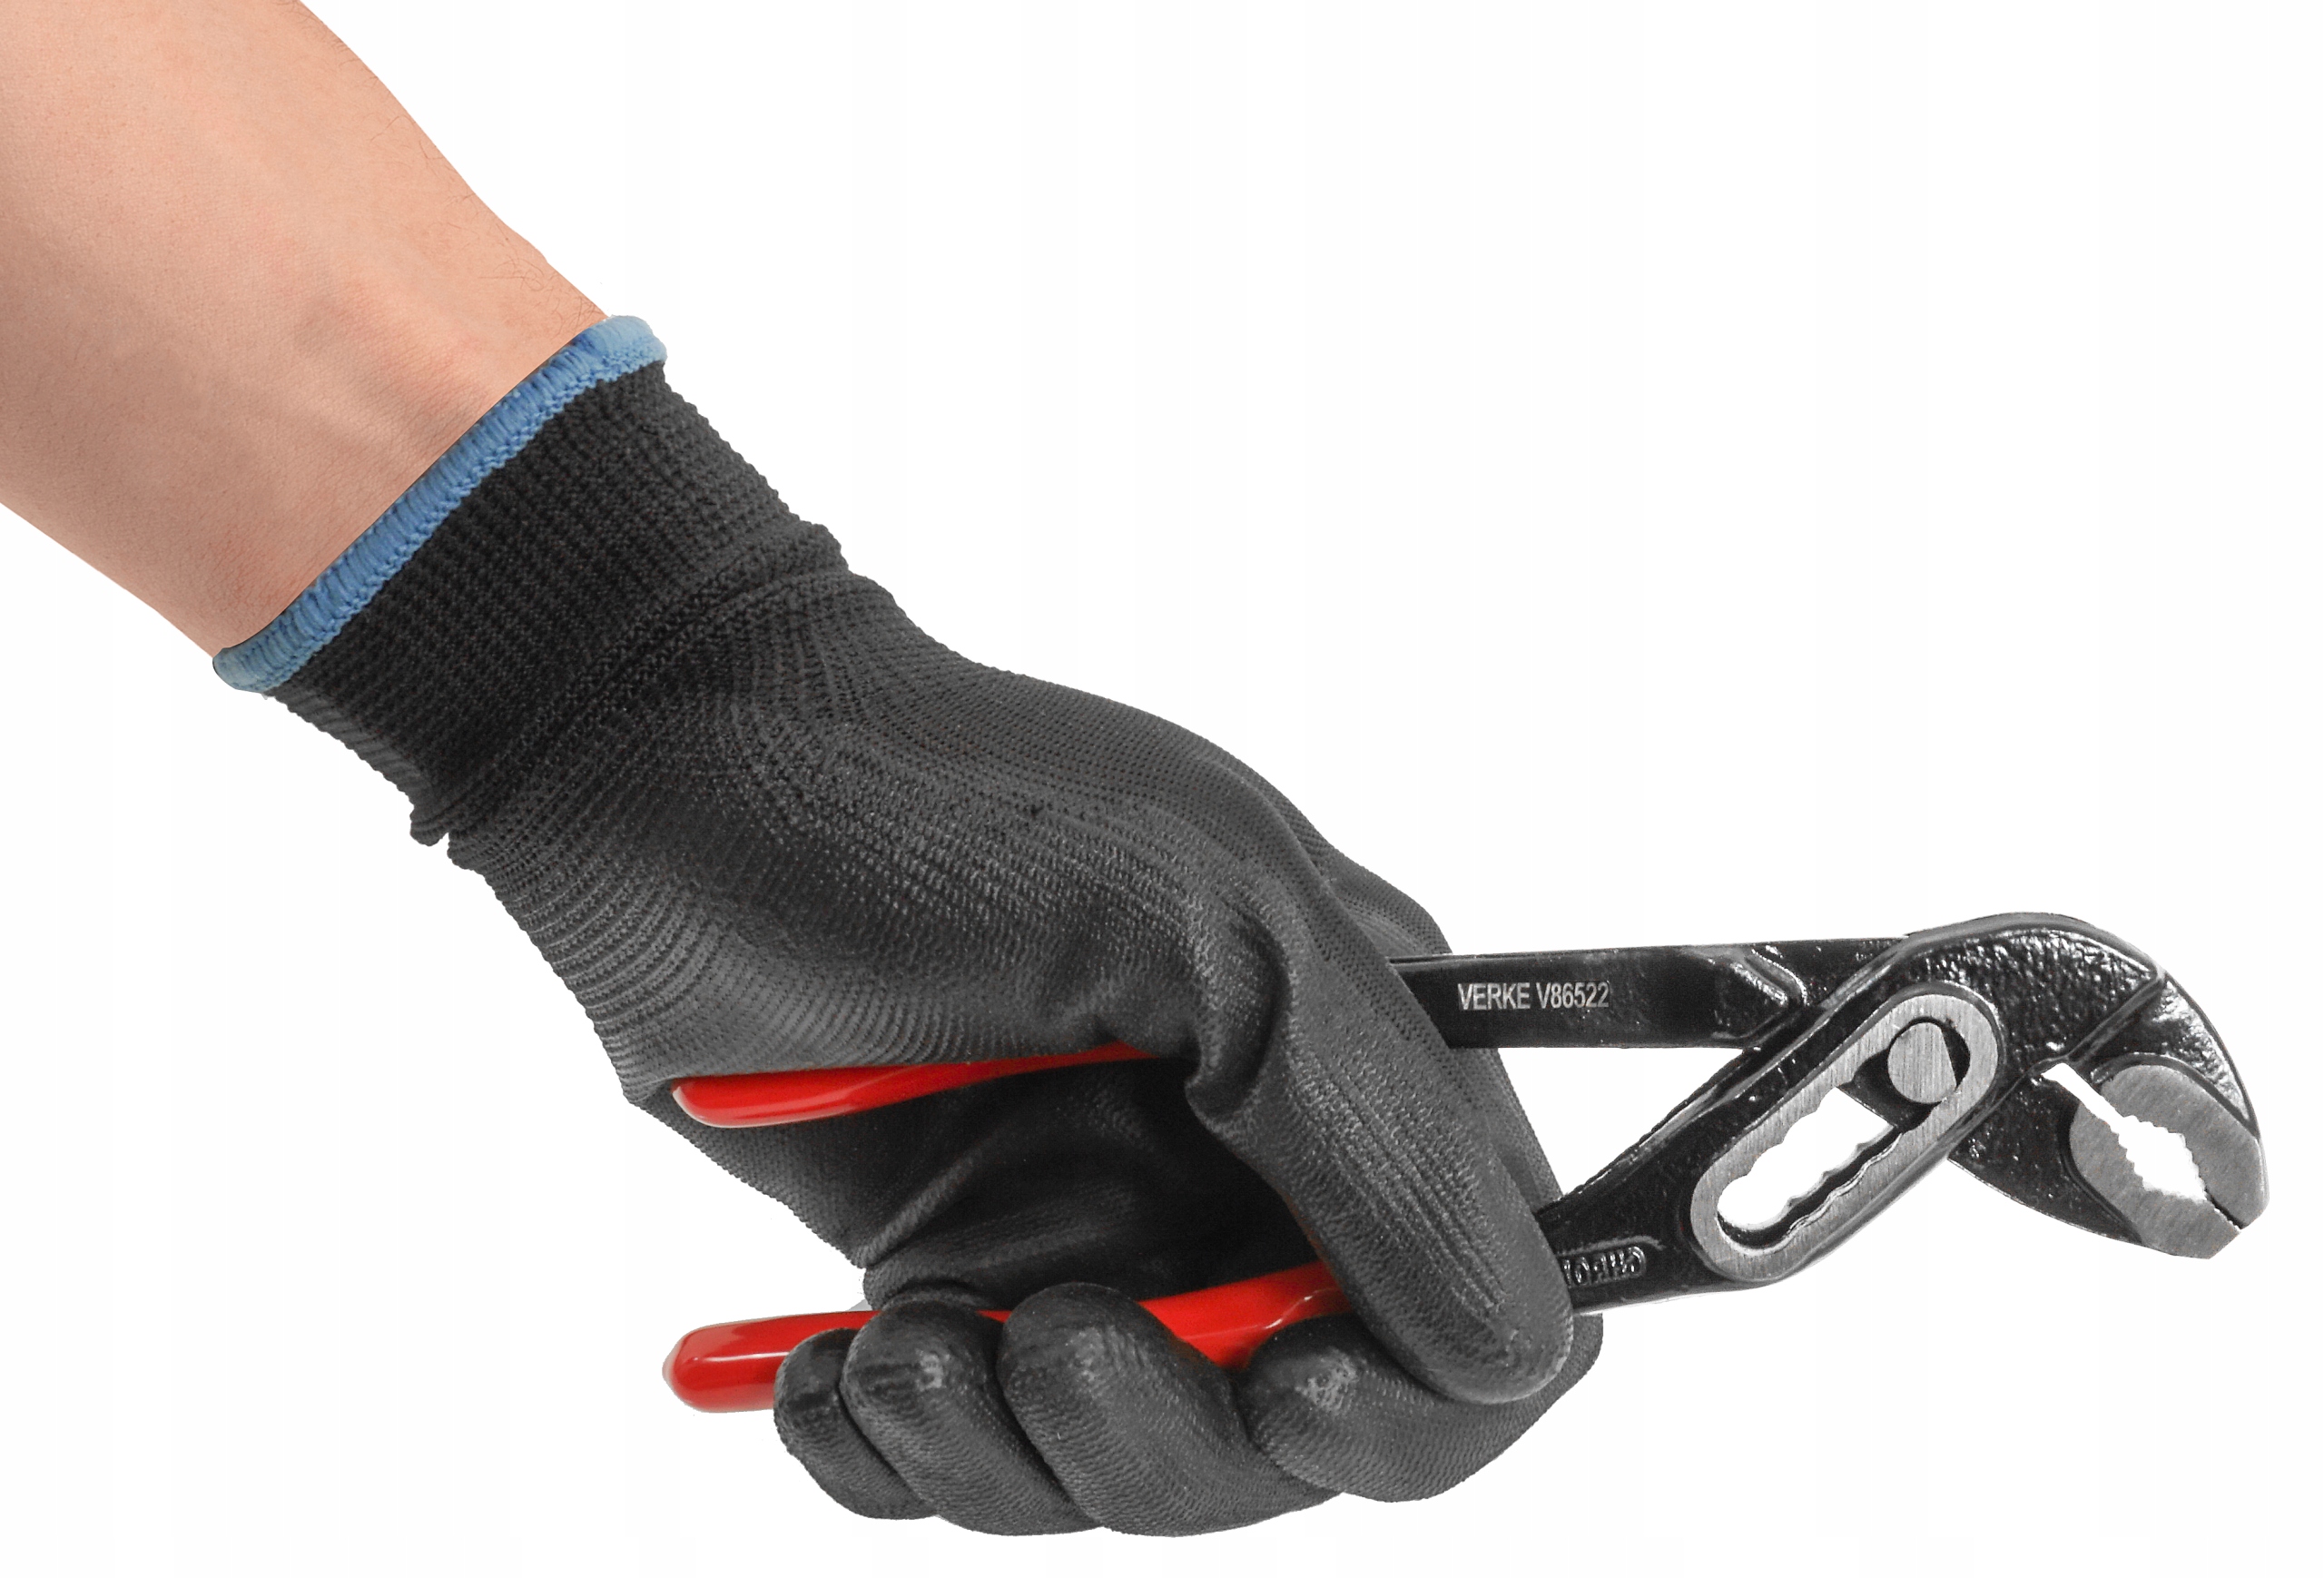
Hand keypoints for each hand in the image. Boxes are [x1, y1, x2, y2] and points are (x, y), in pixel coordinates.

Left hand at [261, 341, 1597, 1533]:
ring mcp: (1092, 1223)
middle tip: (1041, 1341)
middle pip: (1299, 1430)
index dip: (1420, 1395)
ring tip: (897, 1352)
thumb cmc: (934, 810)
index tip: (1291, 1393)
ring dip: (1007, 1453)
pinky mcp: (953, 1267)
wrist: (662, 781)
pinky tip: (826, 1369)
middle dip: (1171, 1435)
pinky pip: (964, 1454)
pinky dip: (896, 1449)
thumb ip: (1380, 1129)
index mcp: (1359, 1060)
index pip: (1490, 1307)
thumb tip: (1516, 1342)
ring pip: (1124, 1465)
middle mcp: (1243, 1164)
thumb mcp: (1204, 919)